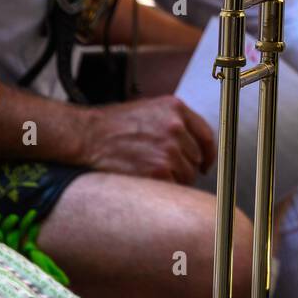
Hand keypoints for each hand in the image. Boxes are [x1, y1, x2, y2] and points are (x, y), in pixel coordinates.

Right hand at [82, 96, 215, 184]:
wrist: (89, 135)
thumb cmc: (115, 124)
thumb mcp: (151, 109)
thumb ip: (175, 121)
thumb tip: (194, 143)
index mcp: (176, 109)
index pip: (206, 135)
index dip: (209, 153)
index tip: (206, 163)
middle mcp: (175, 127)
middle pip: (196, 157)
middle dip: (186, 166)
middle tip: (167, 169)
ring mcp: (168, 150)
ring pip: (187, 175)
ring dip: (175, 179)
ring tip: (153, 174)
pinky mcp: (158, 171)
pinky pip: (174, 186)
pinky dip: (165, 188)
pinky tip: (150, 181)